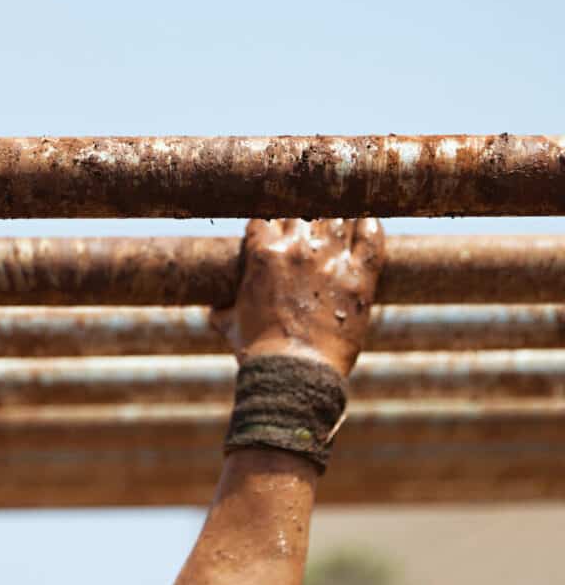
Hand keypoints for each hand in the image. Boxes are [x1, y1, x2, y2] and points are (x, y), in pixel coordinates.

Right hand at [212, 219, 383, 376]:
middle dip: (301, 215)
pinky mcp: (360, 277)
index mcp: (263, 253)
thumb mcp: (228, 324)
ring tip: (336, 219)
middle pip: (302, 210)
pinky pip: (370, 237)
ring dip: (334, 216)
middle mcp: (297, 248)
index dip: (268, 221)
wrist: (294, 374)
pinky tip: (366, 220)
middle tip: (305, 226)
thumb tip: (214, 309)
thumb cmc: (258, 350)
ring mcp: (332, 260)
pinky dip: (368, 225)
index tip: (273, 228)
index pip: (265, 217)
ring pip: (336, 217)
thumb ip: (221, 308)